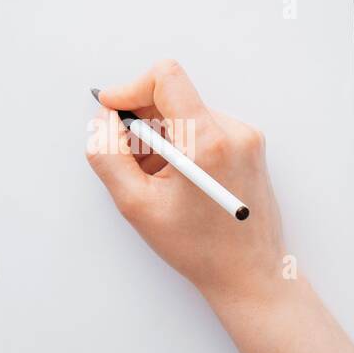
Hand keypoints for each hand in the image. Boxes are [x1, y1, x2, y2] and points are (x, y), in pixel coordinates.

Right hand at [85, 59, 286, 308]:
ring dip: (162, 138)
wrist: (249, 273)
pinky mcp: (250, 145)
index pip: (166, 78)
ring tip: (159, 181)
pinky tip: (179, 181)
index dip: (130, 89)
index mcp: (208, 143)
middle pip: (173, 97)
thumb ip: (108, 156)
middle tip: (134, 163)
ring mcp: (246, 137)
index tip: (112, 109)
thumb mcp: (136, 206)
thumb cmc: (199, 248)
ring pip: (186, 114)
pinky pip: (203, 127)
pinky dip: (182, 145)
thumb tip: (104, 122)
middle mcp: (233, 132)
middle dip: (143, 123)